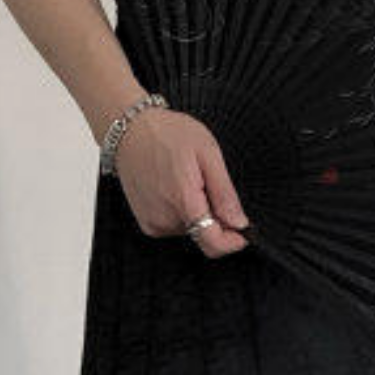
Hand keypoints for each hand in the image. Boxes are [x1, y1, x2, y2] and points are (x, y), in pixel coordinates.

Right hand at [112, 107, 249, 257]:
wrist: (130, 130)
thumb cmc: (167, 134)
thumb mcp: (208, 154)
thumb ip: (224, 194)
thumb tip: (239, 223)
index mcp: (183, 203)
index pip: (213, 244)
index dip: (234, 242)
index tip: (244, 231)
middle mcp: (165, 219)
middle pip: (204, 236)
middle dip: (215, 218)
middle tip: (207, 185)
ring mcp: (152, 222)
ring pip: (191, 231)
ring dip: (198, 213)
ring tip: (188, 181)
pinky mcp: (146, 222)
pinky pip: (175, 226)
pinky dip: (182, 212)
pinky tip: (175, 188)